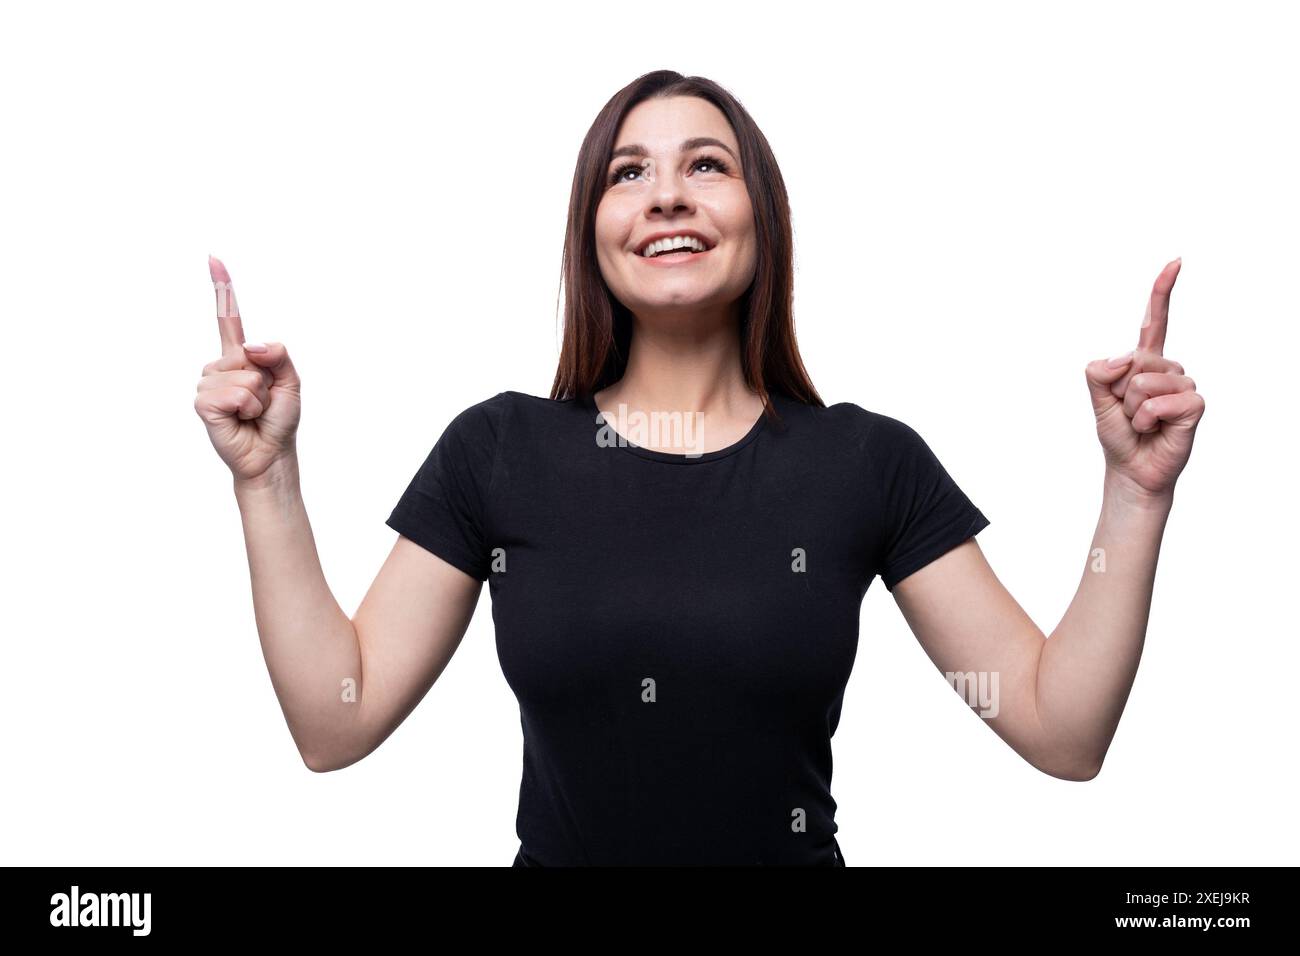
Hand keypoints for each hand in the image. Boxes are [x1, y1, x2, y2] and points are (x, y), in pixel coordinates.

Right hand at [194, 255, 301, 481]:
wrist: (271, 453)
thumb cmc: (279, 419)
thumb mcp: (291, 381)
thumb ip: (278, 355)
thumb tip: (249, 347)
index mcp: (241, 356)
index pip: (228, 317)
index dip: (222, 288)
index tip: (213, 258)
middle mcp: (221, 366)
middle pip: (247, 353)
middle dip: (265, 379)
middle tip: (262, 401)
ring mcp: (209, 383)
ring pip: (243, 375)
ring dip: (257, 398)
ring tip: (252, 412)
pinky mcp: (203, 403)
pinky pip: (233, 393)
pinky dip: (246, 407)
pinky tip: (241, 418)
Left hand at [1084, 258, 1205, 501]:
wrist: (1132, 469)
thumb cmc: (1119, 435)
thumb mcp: (1097, 401)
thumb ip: (1098, 374)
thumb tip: (1122, 359)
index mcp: (1143, 362)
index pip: (1154, 321)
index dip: (1162, 291)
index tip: (1175, 262)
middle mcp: (1167, 368)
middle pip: (1134, 360)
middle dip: (1119, 390)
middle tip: (1128, 412)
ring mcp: (1183, 384)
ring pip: (1144, 382)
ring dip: (1132, 409)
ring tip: (1141, 422)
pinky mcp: (1193, 404)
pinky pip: (1161, 402)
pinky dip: (1147, 419)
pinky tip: (1154, 429)